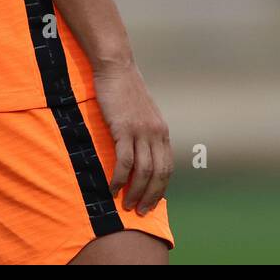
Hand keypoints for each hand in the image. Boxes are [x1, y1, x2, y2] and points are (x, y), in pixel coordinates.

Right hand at [92, 58, 171, 216]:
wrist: (116, 67)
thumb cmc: (125, 89)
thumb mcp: (143, 113)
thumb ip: (145, 132)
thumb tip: (141, 152)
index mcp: (162, 131)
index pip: (167, 167)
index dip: (161, 188)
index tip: (152, 203)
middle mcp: (156, 133)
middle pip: (159, 174)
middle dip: (151, 196)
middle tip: (140, 211)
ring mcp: (141, 131)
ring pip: (143, 171)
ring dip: (135, 192)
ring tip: (126, 204)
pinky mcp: (124, 128)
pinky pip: (124, 161)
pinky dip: (120, 178)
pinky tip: (112, 187)